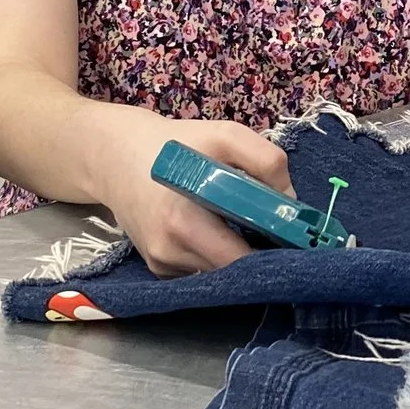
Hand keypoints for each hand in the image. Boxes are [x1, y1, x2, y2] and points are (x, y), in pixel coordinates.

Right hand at [96, 111, 294, 277]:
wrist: (114, 156)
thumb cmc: (174, 144)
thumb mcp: (224, 135)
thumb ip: (266, 161)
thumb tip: (292, 201)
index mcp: (183, 220)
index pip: (242, 259)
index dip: (274, 251)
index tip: (295, 238)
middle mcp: (169, 250)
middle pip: (234, 271)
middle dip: (259, 253)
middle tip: (275, 231)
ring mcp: (162, 264)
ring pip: (219, 272)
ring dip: (237, 254)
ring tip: (241, 223)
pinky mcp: (158, 269)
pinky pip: (201, 269)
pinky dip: (215, 253)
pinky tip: (213, 229)